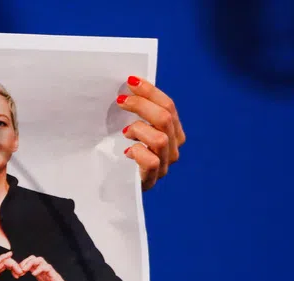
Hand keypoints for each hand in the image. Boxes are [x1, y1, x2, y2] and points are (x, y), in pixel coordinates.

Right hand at [0, 251, 22, 280]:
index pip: (5, 267)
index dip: (13, 269)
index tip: (20, 275)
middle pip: (5, 262)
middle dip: (15, 265)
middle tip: (23, 272)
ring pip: (2, 261)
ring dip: (13, 263)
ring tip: (20, 270)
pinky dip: (3, 258)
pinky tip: (10, 255)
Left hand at [14, 256, 88, 280]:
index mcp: (40, 277)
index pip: (29, 265)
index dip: (21, 267)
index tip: (15, 275)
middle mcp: (45, 273)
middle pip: (33, 259)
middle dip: (24, 262)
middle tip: (18, 270)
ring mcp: (50, 273)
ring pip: (40, 260)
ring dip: (30, 262)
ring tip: (24, 270)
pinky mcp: (55, 276)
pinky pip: (47, 267)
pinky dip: (39, 268)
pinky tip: (33, 274)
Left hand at [118, 76, 185, 190]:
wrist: (119, 185)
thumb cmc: (125, 152)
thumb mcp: (135, 128)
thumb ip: (140, 111)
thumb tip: (131, 84)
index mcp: (174, 132)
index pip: (169, 106)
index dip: (151, 92)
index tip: (131, 81)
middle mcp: (173, 148)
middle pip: (165, 118)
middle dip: (142, 105)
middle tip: (121, 101)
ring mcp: (165, 165)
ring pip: (160, 138)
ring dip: (139, 129)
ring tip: (125, 133)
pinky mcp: (152, 179)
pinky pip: (151, 161)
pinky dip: (138, 152)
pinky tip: (127, 152)